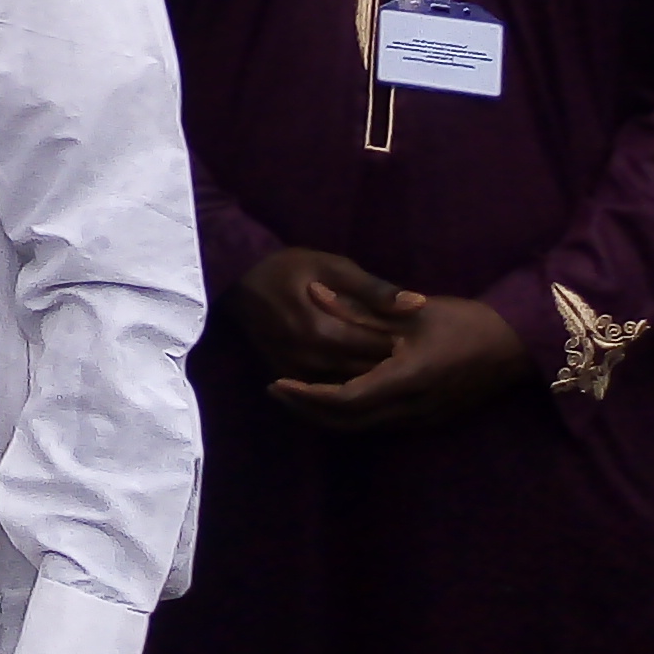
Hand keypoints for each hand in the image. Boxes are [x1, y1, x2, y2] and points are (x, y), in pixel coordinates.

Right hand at [226, 245, 405, 384]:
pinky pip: (326, 386)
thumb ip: (375, 289)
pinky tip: (352, 362)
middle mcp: (309, 359)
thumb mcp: (332, 267)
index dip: (399, 339)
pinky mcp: (286, 375)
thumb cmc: (287, 268)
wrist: (234, 278)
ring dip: (366, 370)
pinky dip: (343, 376)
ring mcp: (295, 371)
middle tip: (401, 343)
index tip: (409, 330)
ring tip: (379, 353)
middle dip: (385, 359)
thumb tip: (419, 304)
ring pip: (348, 382)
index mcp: (322, 332)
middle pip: (366, 370)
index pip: (378, 349)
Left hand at [263, 275, 531, 434]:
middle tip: (275, 391)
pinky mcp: (430, 418)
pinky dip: (351, 414)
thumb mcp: (409, 310)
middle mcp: (414, 407)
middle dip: (309, 410)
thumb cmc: (464, 321)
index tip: (277, 383)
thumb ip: (359, 307)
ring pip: (364, 426)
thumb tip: (313, 292)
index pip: (346, 398)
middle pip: (349, 421)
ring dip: (327, 415)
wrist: (514, 345)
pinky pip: (380, 423)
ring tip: (295, 395)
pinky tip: (332, 396)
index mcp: (407, 379)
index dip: (308, 395)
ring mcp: (424, 418)